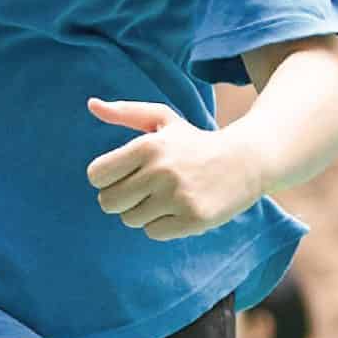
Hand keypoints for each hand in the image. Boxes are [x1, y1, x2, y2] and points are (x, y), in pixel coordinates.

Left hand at [86, 98, 263, 241]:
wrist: (245, 162)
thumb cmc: (195, 142)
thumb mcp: (162, 119)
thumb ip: (125, 112)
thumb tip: (91, 105)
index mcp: (147, 146)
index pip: (96, 175)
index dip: (107, 178)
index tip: (125, 174)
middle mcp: (160, 171)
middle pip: (108, 202)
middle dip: (121, 198)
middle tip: (144, 189)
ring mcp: (178, 197)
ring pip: (129, 219)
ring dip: (143, 212)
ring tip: (166, 197)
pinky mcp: (193, 218)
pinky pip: (153, 232)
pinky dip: (163, 224)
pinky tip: (180, 208)